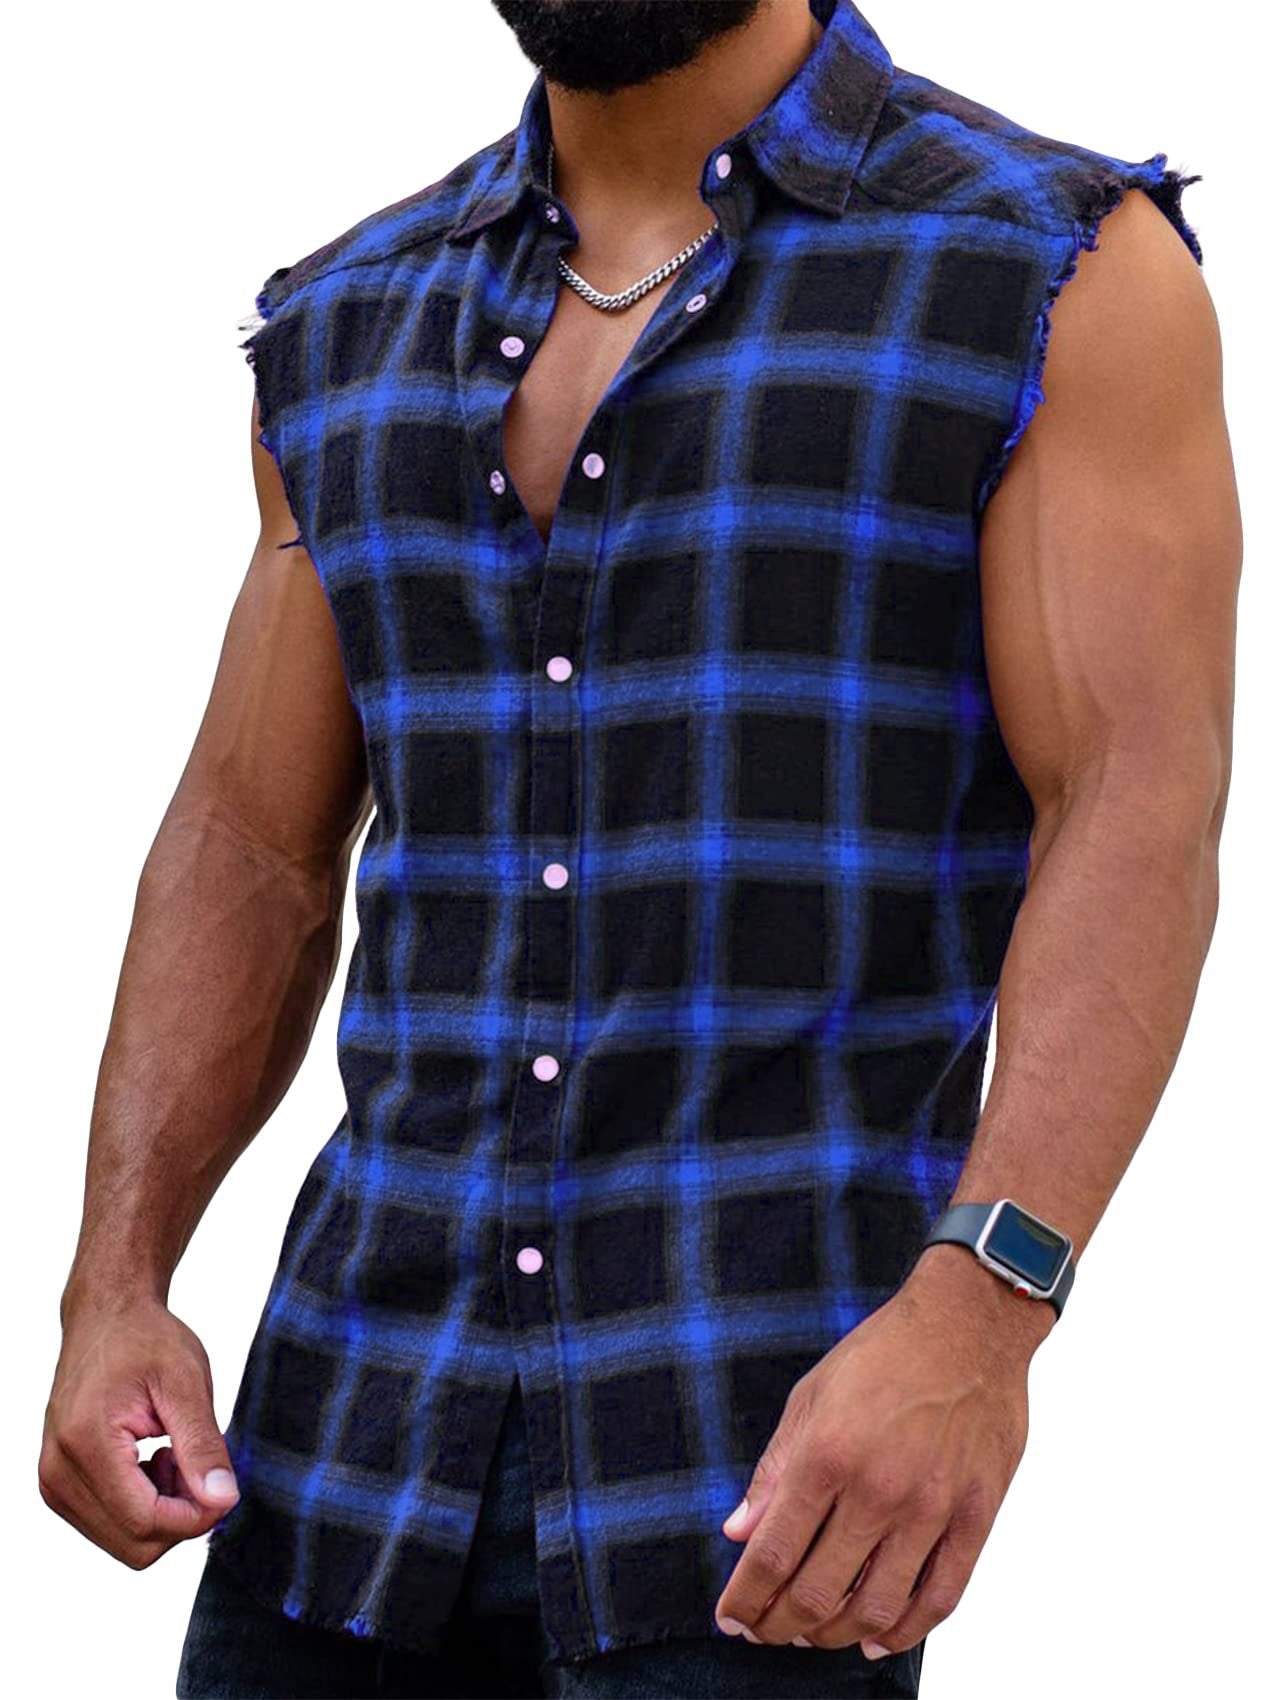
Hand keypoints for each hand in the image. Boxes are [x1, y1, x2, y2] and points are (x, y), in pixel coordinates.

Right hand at [39, 1292, 238, 1568]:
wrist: (105, 1317)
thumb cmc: (145, 1339)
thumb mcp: (186, 1382)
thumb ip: (203, 1445)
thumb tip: (223, 1500)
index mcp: (85, 1443)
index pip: (145, 1521)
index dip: (196, 1516)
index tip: (227, 1488)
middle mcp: (58, 1473)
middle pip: (135, 1545)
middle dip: (181, 1516)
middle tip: (198, 1464)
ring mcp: (53, 1483)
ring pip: (125, 1542)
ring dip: (164, 1510)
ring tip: (176, 1455)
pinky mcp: (60, 1485)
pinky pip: (112, 1525)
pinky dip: (145, 1505)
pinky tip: (156, 1461)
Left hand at [713, 1244, 1051, 1655]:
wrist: (968, 1324)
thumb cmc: (884, 1352)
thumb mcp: (810, 1395)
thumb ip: (773, 1469)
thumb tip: (737, 1531)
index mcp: (828, 1453)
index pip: (774, 1553)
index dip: (746, 1598)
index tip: (731, 1618)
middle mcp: (878, 1488)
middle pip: (819, 1591)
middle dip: (780, 1625)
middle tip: (765, 1632)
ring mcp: (932, 1507)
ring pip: (876, 1608)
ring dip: (834, 1636)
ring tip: (812, 1636)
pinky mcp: (976, 1516)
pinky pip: (941, 1597)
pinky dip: (904, 1632)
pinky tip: (876, 1640)